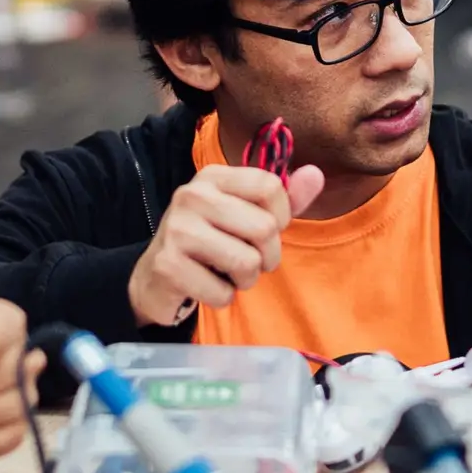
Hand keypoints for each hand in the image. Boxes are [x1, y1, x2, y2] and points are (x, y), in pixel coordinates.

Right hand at [128, 164, 325, 327]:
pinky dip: (221, 298)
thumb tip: (316, 175)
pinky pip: (223, 293)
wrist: (155, 276)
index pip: (270, 186)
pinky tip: (205, 286)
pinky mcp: (168, 265)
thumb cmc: (209, 243)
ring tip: (227, 274)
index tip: (266, 230)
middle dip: (267, 256)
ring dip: (245, 280)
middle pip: (264, 228)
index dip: (281, 217)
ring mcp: (177, 230)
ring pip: (247, 262)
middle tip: (248, 261)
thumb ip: (283, 198)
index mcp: (213, 177)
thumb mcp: (245, 214)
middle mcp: (192, 195)